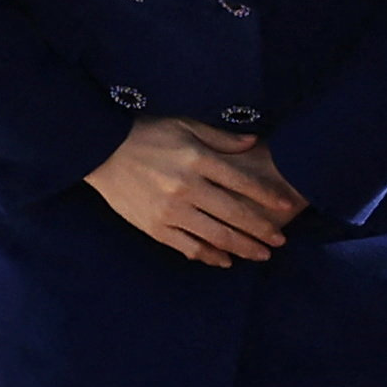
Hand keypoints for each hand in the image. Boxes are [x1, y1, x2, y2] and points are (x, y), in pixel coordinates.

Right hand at [90, 119, 303, 266]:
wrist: (102, 152)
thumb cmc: (147, 134)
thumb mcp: (185, 125)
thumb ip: (221, 138)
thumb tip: (254, 142)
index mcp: (196, 159)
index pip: (241, 181)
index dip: (266, 196)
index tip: (285, 206)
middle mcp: (186, 187)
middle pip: (233, 214)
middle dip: (261, 229)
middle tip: (280, 241)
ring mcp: (170, 211)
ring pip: (215, 236)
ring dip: (243, 248)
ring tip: (262, 255)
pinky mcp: (155, 227)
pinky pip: (188, 247)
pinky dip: (209, 256)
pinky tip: (225, 261)